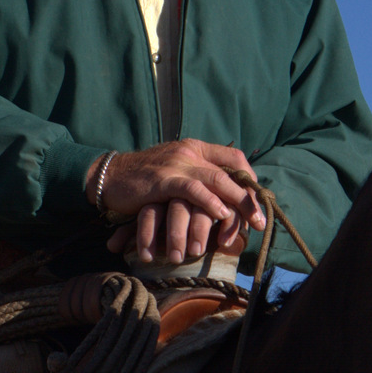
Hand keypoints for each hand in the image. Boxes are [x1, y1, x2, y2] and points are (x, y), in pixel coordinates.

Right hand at [85, 140, 265, 263]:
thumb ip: (196, 179)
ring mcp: (176, 164)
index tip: (258, 200)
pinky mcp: (162, 179)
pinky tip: (220, 215)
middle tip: (262, 220)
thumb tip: (222, 200)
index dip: (249, 178)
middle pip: (230, 172)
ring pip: (216, 180)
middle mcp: (189, 152)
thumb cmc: (143, 181)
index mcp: (195, 148)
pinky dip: (209, 202)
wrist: (110, 177)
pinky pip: (192, 189)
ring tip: (250, 224)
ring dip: (237, 204)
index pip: (233, 156)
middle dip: (249, 198)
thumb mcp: (174, 172)